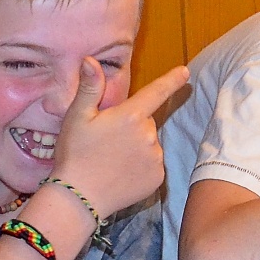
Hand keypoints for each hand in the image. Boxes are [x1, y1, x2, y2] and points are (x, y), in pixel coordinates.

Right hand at [47, 57, 188, 215]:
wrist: (78, 198)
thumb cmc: (74, 154)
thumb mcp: (77, 117)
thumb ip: (90, 87)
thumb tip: (91, 60)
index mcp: (131, 116)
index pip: (156, 92)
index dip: (172, 80)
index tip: (185, 72)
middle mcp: (149, 136)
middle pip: (146, 122)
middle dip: (132, 125)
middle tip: (107, 140)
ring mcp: (156, 158)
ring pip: (150, 144)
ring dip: (137, 147)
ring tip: (111, 159)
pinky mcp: (158, 179)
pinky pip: (153, 164)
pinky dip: (141, 166)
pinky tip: (121, 173)